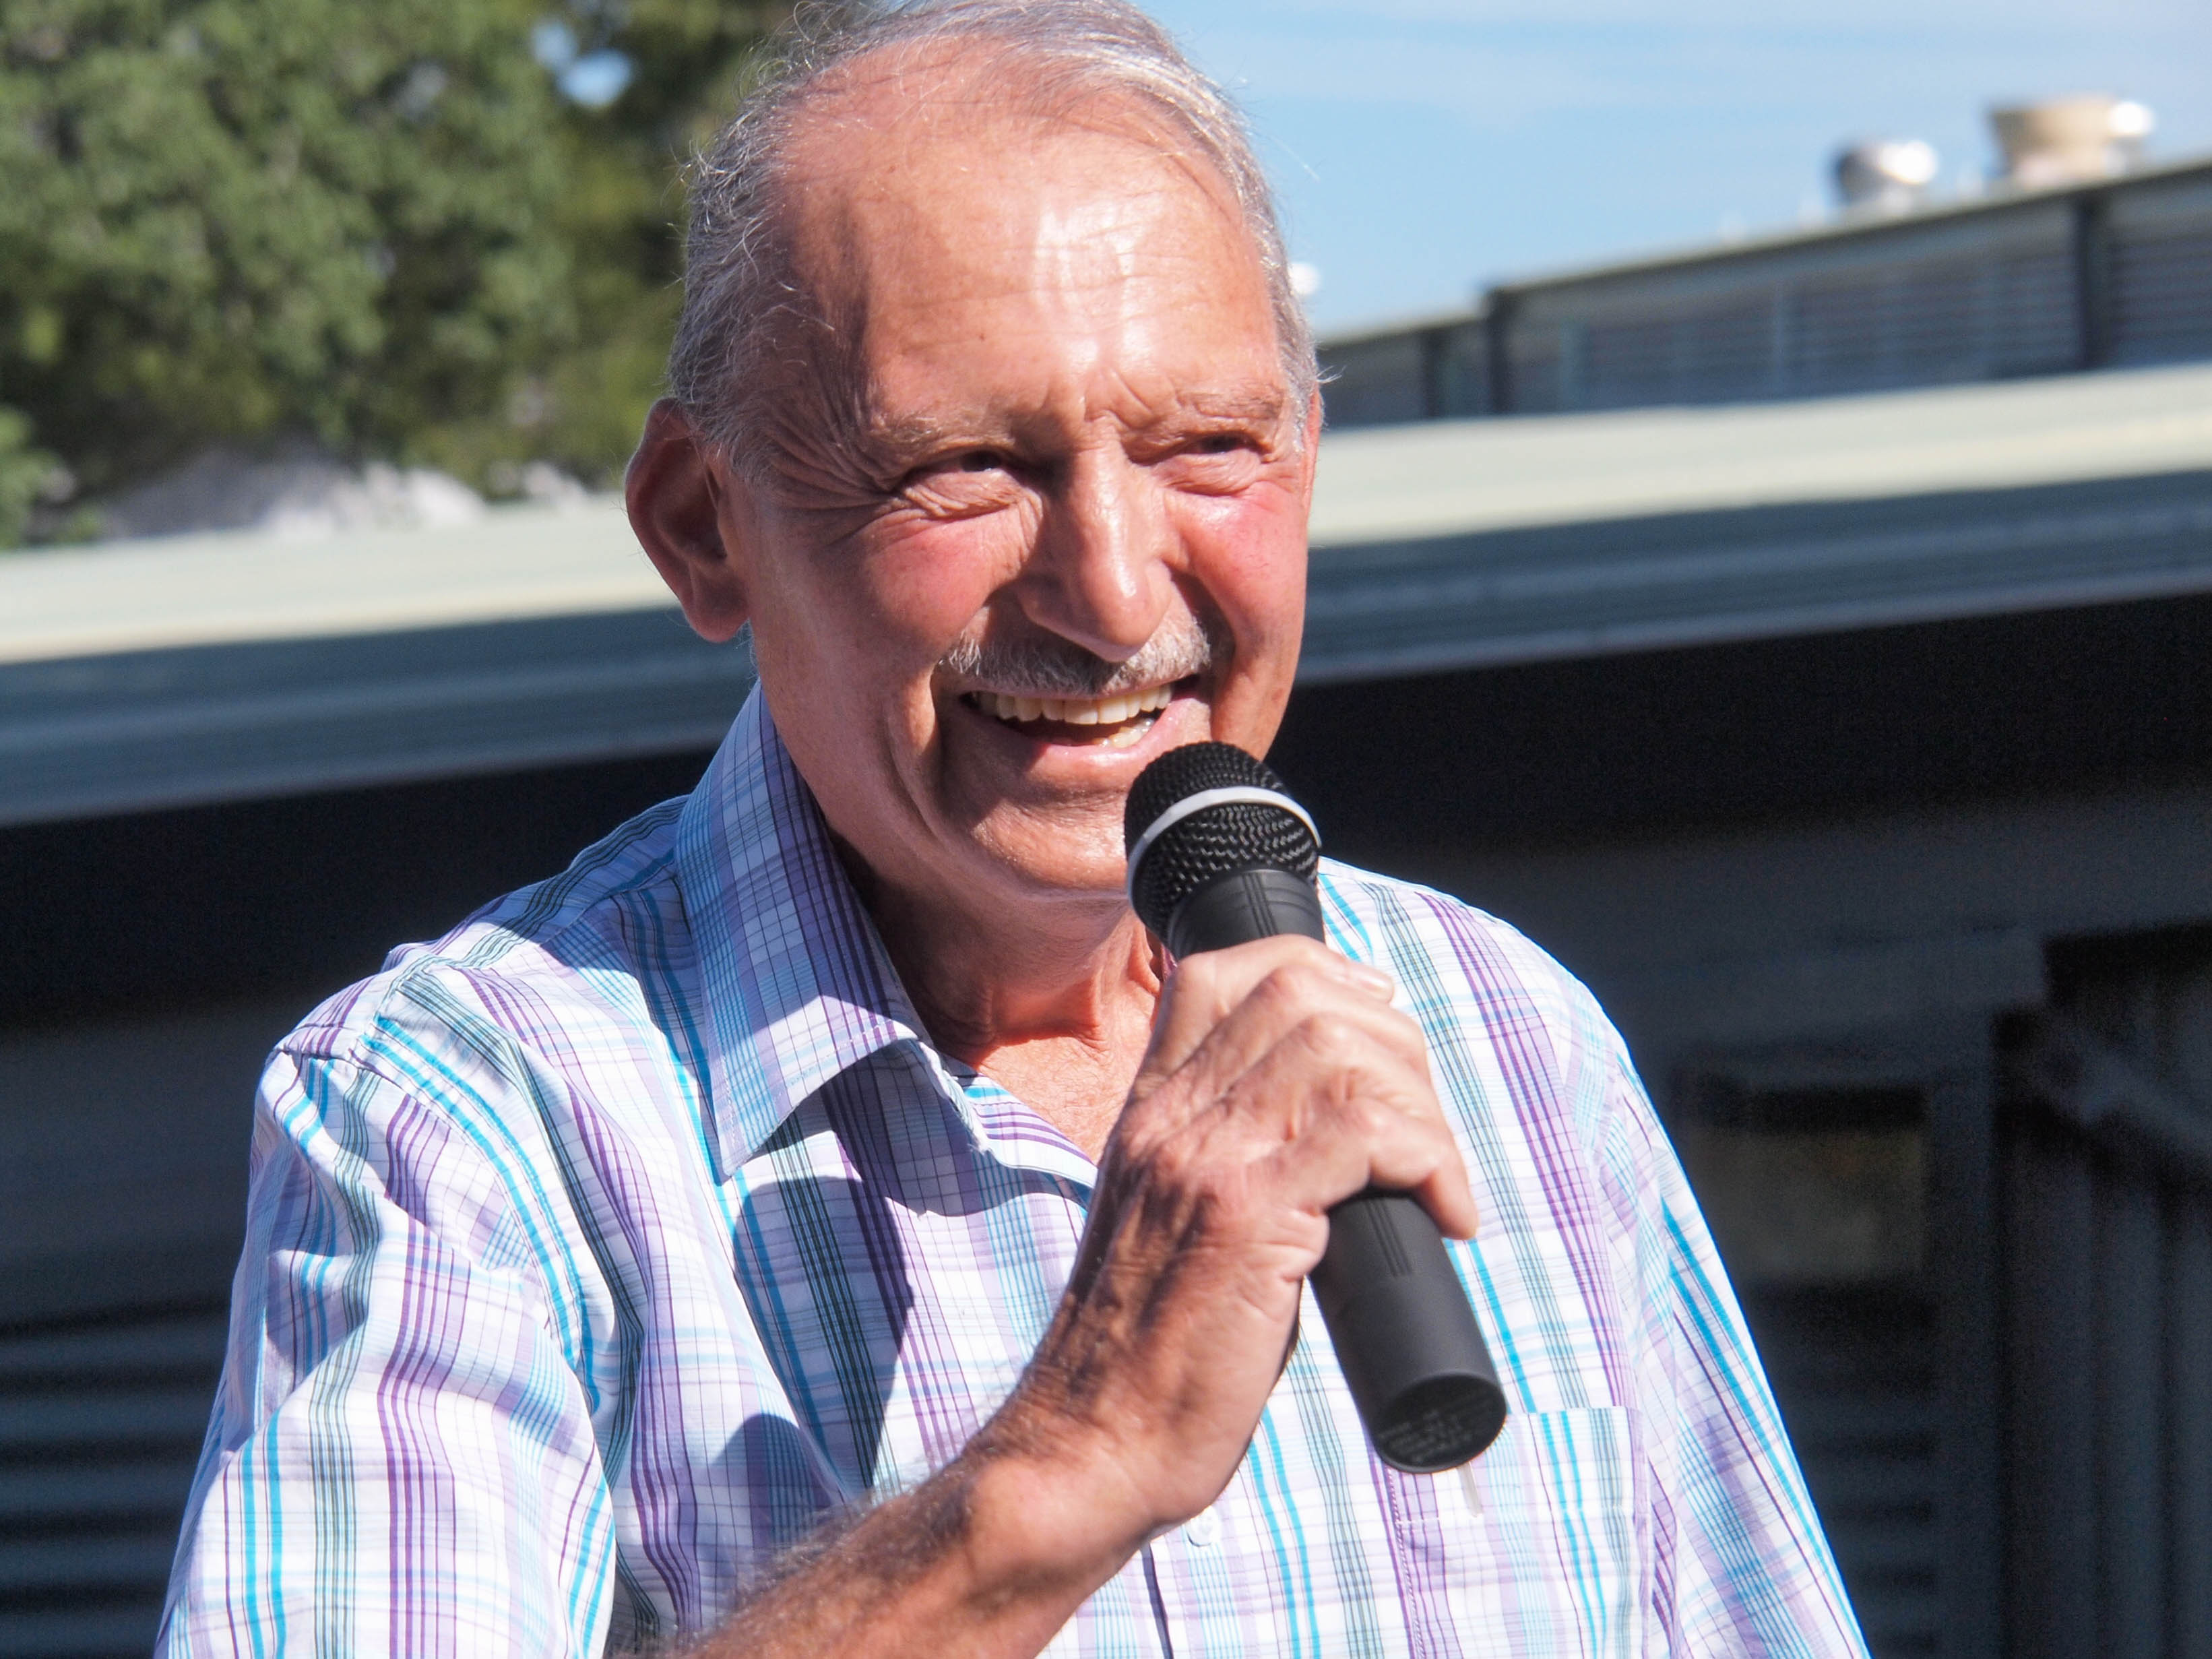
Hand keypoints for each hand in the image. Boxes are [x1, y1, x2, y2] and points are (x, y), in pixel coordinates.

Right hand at [980, 934, 1478, 1569]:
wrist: (1091, 1447)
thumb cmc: (1151, 1359)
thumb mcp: (1171, 1228)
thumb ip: (1227, 1167)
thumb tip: (1336, 1146)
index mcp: (1147, 1112)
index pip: (1220, 970)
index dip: (1318, 973)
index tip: (1377, 1028)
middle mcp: (1169, 1118)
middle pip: (1301, 992)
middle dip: (1394, 1041)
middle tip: (1425, 1128)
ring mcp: (1204, 1160)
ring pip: (1340, 1047)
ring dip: (1421, 1102)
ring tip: (1438, 1178)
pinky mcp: (1248, 1219)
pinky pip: (1366, 1131)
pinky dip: (1431, 1159)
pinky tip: (1445, 1214)